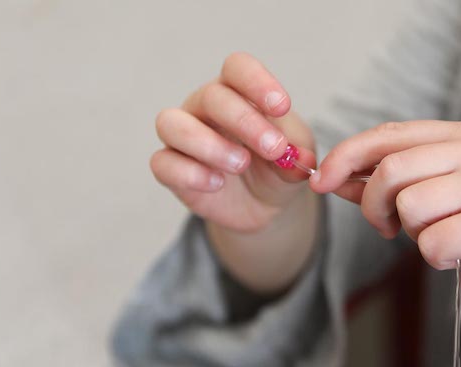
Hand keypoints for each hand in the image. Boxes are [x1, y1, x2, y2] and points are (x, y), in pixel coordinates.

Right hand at [151, 52, 315, 232]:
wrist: (263, 205)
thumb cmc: (276, 167)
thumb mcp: (296, 159)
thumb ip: (298, 155)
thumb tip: (298, 159)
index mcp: (237, 92)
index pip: (237, 67)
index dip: (257, 81)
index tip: (282, 107)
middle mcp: (203, 107)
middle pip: (210, 96)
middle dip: (244, 121)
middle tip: (274, 148)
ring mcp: (182, 136)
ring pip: (172, 124)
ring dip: (209, 144)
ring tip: (241, 164)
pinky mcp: (170, 168)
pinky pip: (162, 162)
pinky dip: (190, 173)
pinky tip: (217, 183)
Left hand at [308, 120, 460, 321]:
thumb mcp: (440, 195)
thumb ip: (391, 182)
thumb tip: (332, 175)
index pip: (390, 134)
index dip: (347, 155)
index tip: (320, 180)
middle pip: (391, 170)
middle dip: (373, 205)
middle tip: (385, 228)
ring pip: (408, 207)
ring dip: (412, 234)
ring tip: (442, 239)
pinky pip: (431, 242)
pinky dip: (436, 258)